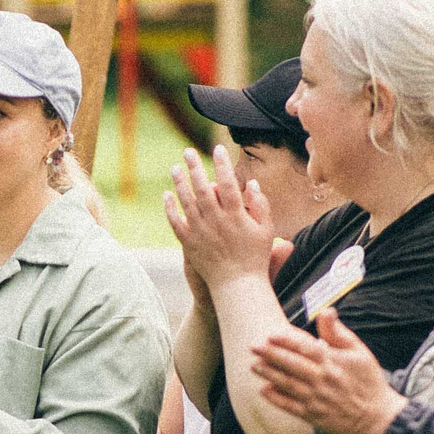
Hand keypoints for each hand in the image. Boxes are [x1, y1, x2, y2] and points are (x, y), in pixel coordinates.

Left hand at [164, 145, 276, 286]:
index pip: (228, 183)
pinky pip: (176, 223)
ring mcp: (201, 232)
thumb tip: (251, 183)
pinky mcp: (189, 243)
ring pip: (186, 202)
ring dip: (179, 183)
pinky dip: (170, 208)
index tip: (217, 148)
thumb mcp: (266, 229)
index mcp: (236, 216)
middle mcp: (216, 221)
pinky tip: (166, 195)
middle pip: (202, 188)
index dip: (222, 164)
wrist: (237, 285)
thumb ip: (261, 204)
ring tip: (174, 167)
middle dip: (194, 167)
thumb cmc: (255, 257)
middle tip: (187, 151)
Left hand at [251, 309, 406, 433]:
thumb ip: (339, 333)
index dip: (287, 341)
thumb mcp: (359, 352)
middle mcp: (322, 380)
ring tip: (254, 365)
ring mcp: (316, 399)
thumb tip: (326, 311)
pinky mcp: (313, 416)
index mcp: (333, 362)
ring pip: (288, 385)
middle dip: (271, 355)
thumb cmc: (368, 381)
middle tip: (252, 346)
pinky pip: (290, 406)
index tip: (270, 334)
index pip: (306, 348)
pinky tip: (263, 390)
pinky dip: (276, 398)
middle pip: (292, 365)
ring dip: (269, 374)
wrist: (377, 418)